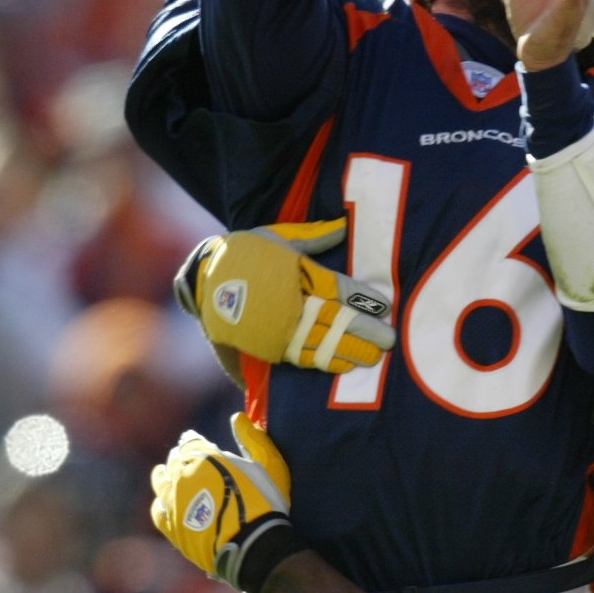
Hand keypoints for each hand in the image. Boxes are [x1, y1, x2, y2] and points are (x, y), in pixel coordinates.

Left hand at [149, 416, 297, 589]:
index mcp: (204, 456)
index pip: (191, 441)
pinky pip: (157, 510)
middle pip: (174, 460)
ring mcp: (173, 502)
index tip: (198, 443)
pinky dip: (161, 503)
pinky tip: (167, 504)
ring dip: (166, 476)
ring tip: (172, 478)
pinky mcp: (170, 527)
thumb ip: (253, 439)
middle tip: (188, 462)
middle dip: (181, 458)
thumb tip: (237, 418)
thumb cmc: (266, 503)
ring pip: (160, 482)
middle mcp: (182, 475)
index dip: (194, 441)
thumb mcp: (270, 465)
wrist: (254, 545)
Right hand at [174, 221, 394, 374]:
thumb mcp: (278, 236)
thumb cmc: (245, 253)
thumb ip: (314, 236)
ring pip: (323, 343)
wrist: (203, 280)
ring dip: (351, 351)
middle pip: (336, 319)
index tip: (384, 307)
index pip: (339, 289)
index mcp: (297, 273)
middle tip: (389, 340)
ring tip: (374, 357)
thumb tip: (344, 227)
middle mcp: (291, 303)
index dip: (363, 299)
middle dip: (365, 331)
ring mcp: (280, 327)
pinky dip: (326, 362)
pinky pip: (303, 357)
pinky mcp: (269, 346)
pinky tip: (346, 366)